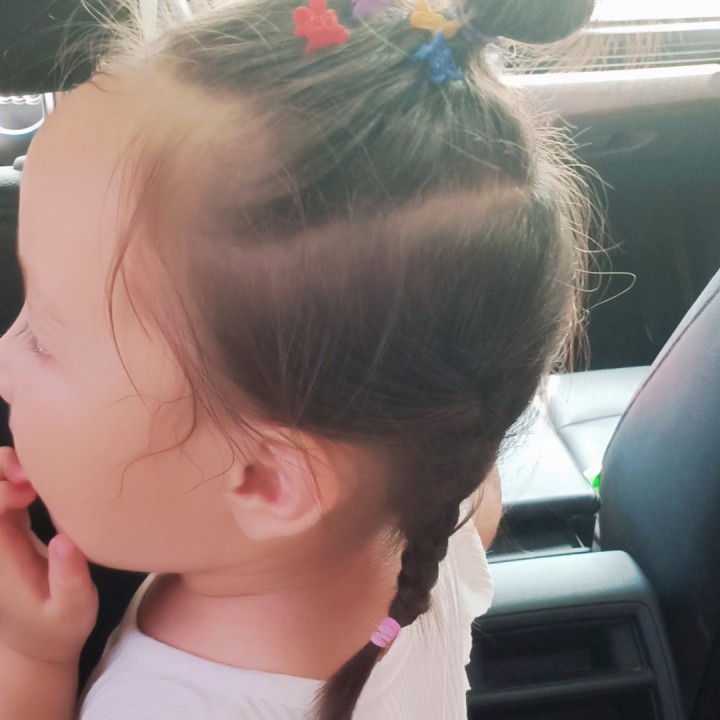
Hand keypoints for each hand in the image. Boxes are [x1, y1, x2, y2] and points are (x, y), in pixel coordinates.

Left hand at [0, 447, 97, 663]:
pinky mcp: (9, 523)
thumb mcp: (73, 610)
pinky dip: (19, 473)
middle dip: (0, 467)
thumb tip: (65, 539)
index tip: (31, 490)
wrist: (36, 643)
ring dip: (8, 466)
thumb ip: (70, 578)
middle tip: (33, 472)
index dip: (1, 489)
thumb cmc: (58, 626)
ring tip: (39, 471)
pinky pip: (5, 487)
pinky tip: (43, 478)